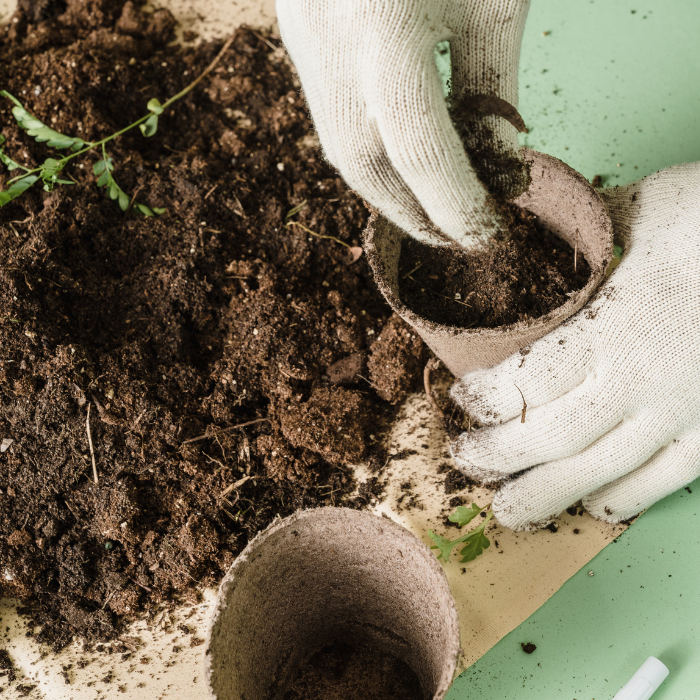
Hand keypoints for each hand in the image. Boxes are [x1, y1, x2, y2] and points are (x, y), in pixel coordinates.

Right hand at [276, 0, 529, 246]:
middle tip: (458, 240)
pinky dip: (370, 158)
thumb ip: (492, 87)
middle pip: (368, 171)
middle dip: (416, 219)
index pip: (423, 154)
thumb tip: (497, 161)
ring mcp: (305, 48)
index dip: (458, 206)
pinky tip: (402, 165)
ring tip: (433, 214)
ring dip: (389, 196)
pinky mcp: (298, 43)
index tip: (489, 234)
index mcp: (388, 33)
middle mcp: (333, 52)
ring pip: (342, 154)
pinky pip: (332, 123)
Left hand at [450, 163, 699, 529]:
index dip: (487, 398)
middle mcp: (645, 382)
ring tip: (508, 512)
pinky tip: (594, 506)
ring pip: (601, 471)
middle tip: (464, 460)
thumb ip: (590, 229)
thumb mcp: (653, 206)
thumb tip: (538, 224)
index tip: (461, 400)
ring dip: (548, 495)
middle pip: (552, 436)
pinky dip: (625, 498)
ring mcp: (685, 415)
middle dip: (499, 456)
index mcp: (618, 325)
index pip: (529, 379)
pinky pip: (664, 479)